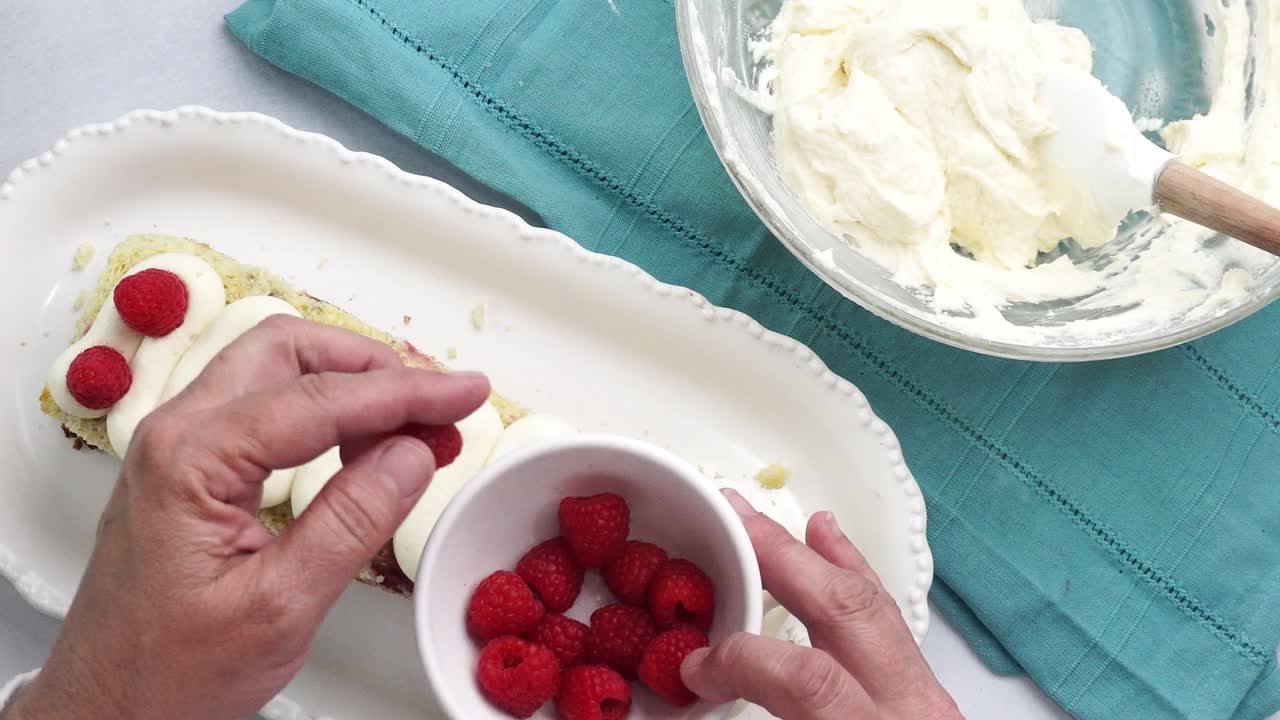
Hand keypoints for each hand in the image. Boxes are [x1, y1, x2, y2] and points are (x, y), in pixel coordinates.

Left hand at [4, 316, 489, 719]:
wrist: (107, 711)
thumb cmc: (166, 674)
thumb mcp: (280, 607)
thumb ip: (351, 522)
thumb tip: (412, 454)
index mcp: (191, 459)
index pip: (320, 398)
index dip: (406, 391)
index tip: (465, 392)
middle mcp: (177, 433)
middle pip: (290, 349)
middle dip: (376, 366)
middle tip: (439, 403)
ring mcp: (181, 445)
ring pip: (279, 369)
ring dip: (355, 385)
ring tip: (418, 429)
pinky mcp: (194, 466)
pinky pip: (268, 407)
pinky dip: (329, 413)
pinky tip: (369, 446)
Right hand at [680, 489, 961, 719]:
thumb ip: (762, 715)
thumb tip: (701, 684)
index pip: (810, 678)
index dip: (741, 659)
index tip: (695, 662)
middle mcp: (909, 710)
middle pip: (850, 610)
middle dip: (784, 558)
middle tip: (732, 520)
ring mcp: (929, 702)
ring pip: (879, 607)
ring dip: (822, 557)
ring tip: (775, 523)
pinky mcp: (933, 701)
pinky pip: (896, 626)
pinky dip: (857, 581)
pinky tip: (832, 547)